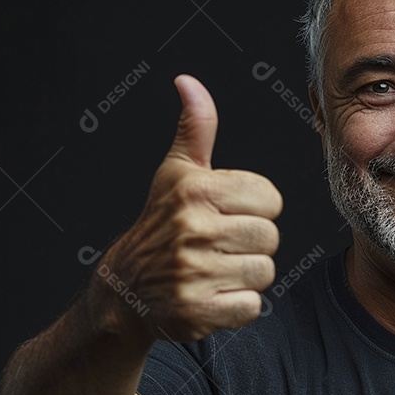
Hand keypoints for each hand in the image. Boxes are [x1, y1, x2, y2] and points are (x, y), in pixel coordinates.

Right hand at [95, 74, 282, 342]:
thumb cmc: (161, 224)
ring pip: (264, 272)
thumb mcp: (176, 172)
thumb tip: (188, 82)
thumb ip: (195, 128)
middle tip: (220, 246)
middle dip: (252, 244)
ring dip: (245, 275)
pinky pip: (252, 307)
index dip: (255, 208)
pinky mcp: (196, 312)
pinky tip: (212, 295)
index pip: (270, 199)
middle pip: (270, 237)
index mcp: (195, 191)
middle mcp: (192, 230)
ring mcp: (193, 273)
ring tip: (215, 270)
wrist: (123, 290)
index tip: (227, 214)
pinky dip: (238, 306)